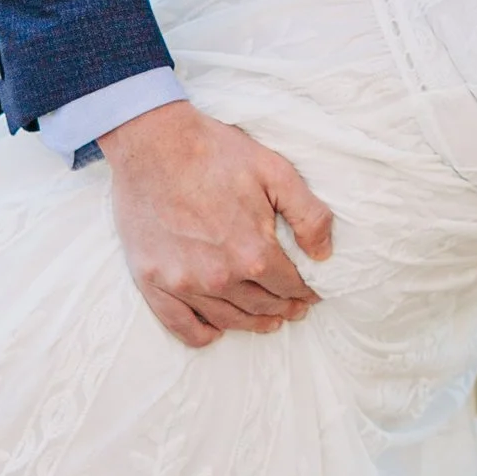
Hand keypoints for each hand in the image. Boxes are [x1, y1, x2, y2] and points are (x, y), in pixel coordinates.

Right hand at [99, 99, 334, 348]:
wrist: (153, 141)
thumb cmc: (214, 152)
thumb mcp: (276, 171)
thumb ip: (309, 215)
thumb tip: (324, 254)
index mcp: (254, 253)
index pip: (291, 287)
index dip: (307, 292)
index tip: (312, 294)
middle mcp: (220, 276)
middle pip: (262, 306)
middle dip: (284, 308)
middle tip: (294, 308)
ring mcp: (183, 283)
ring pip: (228, 319)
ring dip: (252, 324)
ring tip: (267, 321)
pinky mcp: (152, 280)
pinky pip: (180, 325)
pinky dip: (202, 334)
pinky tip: (216, 331)